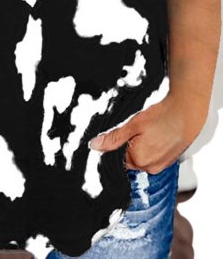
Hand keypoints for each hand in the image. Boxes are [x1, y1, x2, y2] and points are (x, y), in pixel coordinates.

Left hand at [88, 92, 208, 173]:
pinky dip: (154, 147)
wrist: (187, 112)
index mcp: (138, 160)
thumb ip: (113, 138)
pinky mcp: (171, 160)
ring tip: (151, 131)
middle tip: (140, 130)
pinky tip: (158, 134)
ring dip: (143, 146)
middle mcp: (151, 168)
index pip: (119, 159)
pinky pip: (156, 157)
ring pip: (144, 158)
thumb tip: (94, 146)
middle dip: (131, 146)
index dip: (120, 145)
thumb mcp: (132, 125)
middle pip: (131, 159)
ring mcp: (163, 165)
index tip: (126, 134)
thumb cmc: (162, 117)